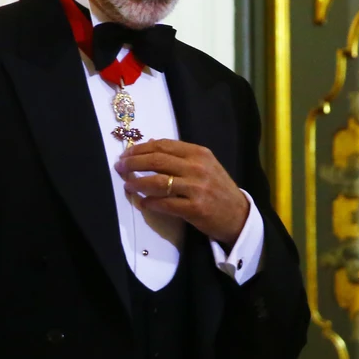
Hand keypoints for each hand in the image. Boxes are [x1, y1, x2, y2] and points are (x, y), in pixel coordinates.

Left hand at [116, 139, 250, 245]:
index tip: (126, 153)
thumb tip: (150, 144)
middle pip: (157, 161)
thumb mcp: (204, 165)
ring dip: (137, 182)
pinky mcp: (195, 208)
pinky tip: (143, 202)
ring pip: (158, 182)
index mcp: (199, 153)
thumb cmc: (217, 188)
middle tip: (120, 166)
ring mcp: (197, 188)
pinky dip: (150, 202)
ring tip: (127, 184)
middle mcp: (198, 167)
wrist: (238, 215)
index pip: (163, 145)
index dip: (140, 148)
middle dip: (133, 162)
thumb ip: (179, 155)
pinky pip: (165, 204)